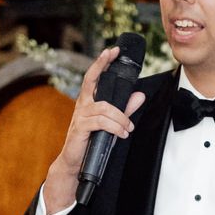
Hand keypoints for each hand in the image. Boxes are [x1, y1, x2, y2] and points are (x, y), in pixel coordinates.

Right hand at [43, 45, 145, 212]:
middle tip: (114, 56)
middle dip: (103, 66)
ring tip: (128, 129)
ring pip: (104, 108)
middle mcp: (82, 105)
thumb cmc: (92, 143)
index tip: (111, 50)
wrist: (75, 164)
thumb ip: (124, 110)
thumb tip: (139, 95)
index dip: (101, 63)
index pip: (93, 77)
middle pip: (93, 82)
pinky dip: (114, 127)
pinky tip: (122, 134)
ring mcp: (80, 116)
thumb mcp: (112, 124)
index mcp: (88, 102)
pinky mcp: (80, 129)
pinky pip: (100, 122)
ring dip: (121, 118)